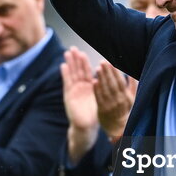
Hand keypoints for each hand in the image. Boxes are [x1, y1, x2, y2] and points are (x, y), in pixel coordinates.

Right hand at [60, 47, 98, 162]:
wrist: (86, 127)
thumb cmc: (95, 114)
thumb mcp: (103, 99)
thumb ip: (106, 88)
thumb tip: (112, 77)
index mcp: (90, 87)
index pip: (88, 72)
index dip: (86, 62)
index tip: (84, 52)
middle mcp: (81, 87)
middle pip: (79, 70)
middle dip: (76, 59)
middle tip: (74, 48)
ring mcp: (74, 91)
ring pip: (72, 74)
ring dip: (70, 63)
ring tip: (68, 52)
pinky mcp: (69, 96)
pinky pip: (67, 83)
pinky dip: (65, 74)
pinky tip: (63, 65)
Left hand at [95, 60, 135, 140]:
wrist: (118, 128)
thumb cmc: (126, 110)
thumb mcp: (133, 99)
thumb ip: (133, 86)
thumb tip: (132, 74)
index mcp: (126, 97)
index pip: (121, 82)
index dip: (116, 72)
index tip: (112, 63)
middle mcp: (118, 100)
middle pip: (112, 84)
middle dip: (107, 72)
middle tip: (103, 62)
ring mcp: (109, 105)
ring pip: (105, 90)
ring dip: (101, 79)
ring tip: (98, 68)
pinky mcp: (101, 109)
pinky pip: (98, 98)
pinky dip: (96, 90)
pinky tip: (93, 81)